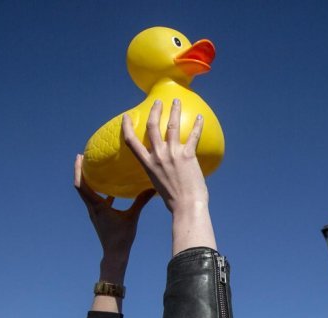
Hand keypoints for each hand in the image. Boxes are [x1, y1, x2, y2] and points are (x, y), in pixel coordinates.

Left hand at [74, 154, 152, 283]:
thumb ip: (141, 202)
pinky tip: (108, 187)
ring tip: (93, 168)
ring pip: (86, 193)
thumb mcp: (132, 217)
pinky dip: (98, 191)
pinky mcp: (98, 216)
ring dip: (87, 180)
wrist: (115, 254)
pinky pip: (95, 200)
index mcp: (97, 206)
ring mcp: (94, 213)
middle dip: (80, 171)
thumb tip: (152, 188)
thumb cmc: (122, 237)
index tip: (80, 158)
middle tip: (83, 156)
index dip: (78, 171)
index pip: (82, 186)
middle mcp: (92, 208)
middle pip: (81, 187)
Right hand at [122, 99, 215, 253]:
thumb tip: (164, 169)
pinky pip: (193, 135)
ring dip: (174, 110)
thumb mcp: (158, 184)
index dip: (127, 127)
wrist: (186, 206)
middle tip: (158, 101)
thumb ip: (159, 172)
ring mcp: (172, 154)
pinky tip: (200, 118)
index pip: (131, 142)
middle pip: (152, 126)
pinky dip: (197, 125)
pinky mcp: (188, 155)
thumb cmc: (174, 200)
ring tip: (177, 101)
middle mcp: (158, 156)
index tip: (127, 116)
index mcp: (148, 164)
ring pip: (171, 125)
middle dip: (154, 111)